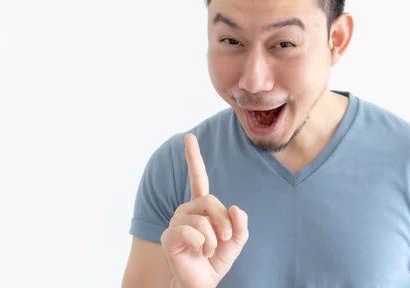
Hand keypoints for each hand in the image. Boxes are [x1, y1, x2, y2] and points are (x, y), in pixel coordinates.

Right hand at [160, 133, 248, 287]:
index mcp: (202, 207)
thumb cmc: (218, 259)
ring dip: (214, 239)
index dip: (193, 158)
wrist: (204, 281)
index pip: (198, 178)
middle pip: (210, 200)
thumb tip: (235, 208)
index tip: (189, 137)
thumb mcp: (238, 239)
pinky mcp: (169, 237)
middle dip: (223, 221)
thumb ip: (241, 222)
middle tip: (225, 238)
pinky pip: (190, 232)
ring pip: (201, 219)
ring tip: (209, 250)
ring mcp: (176, 222)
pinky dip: (202, 244)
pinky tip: (199, 252)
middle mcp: (187, 210)